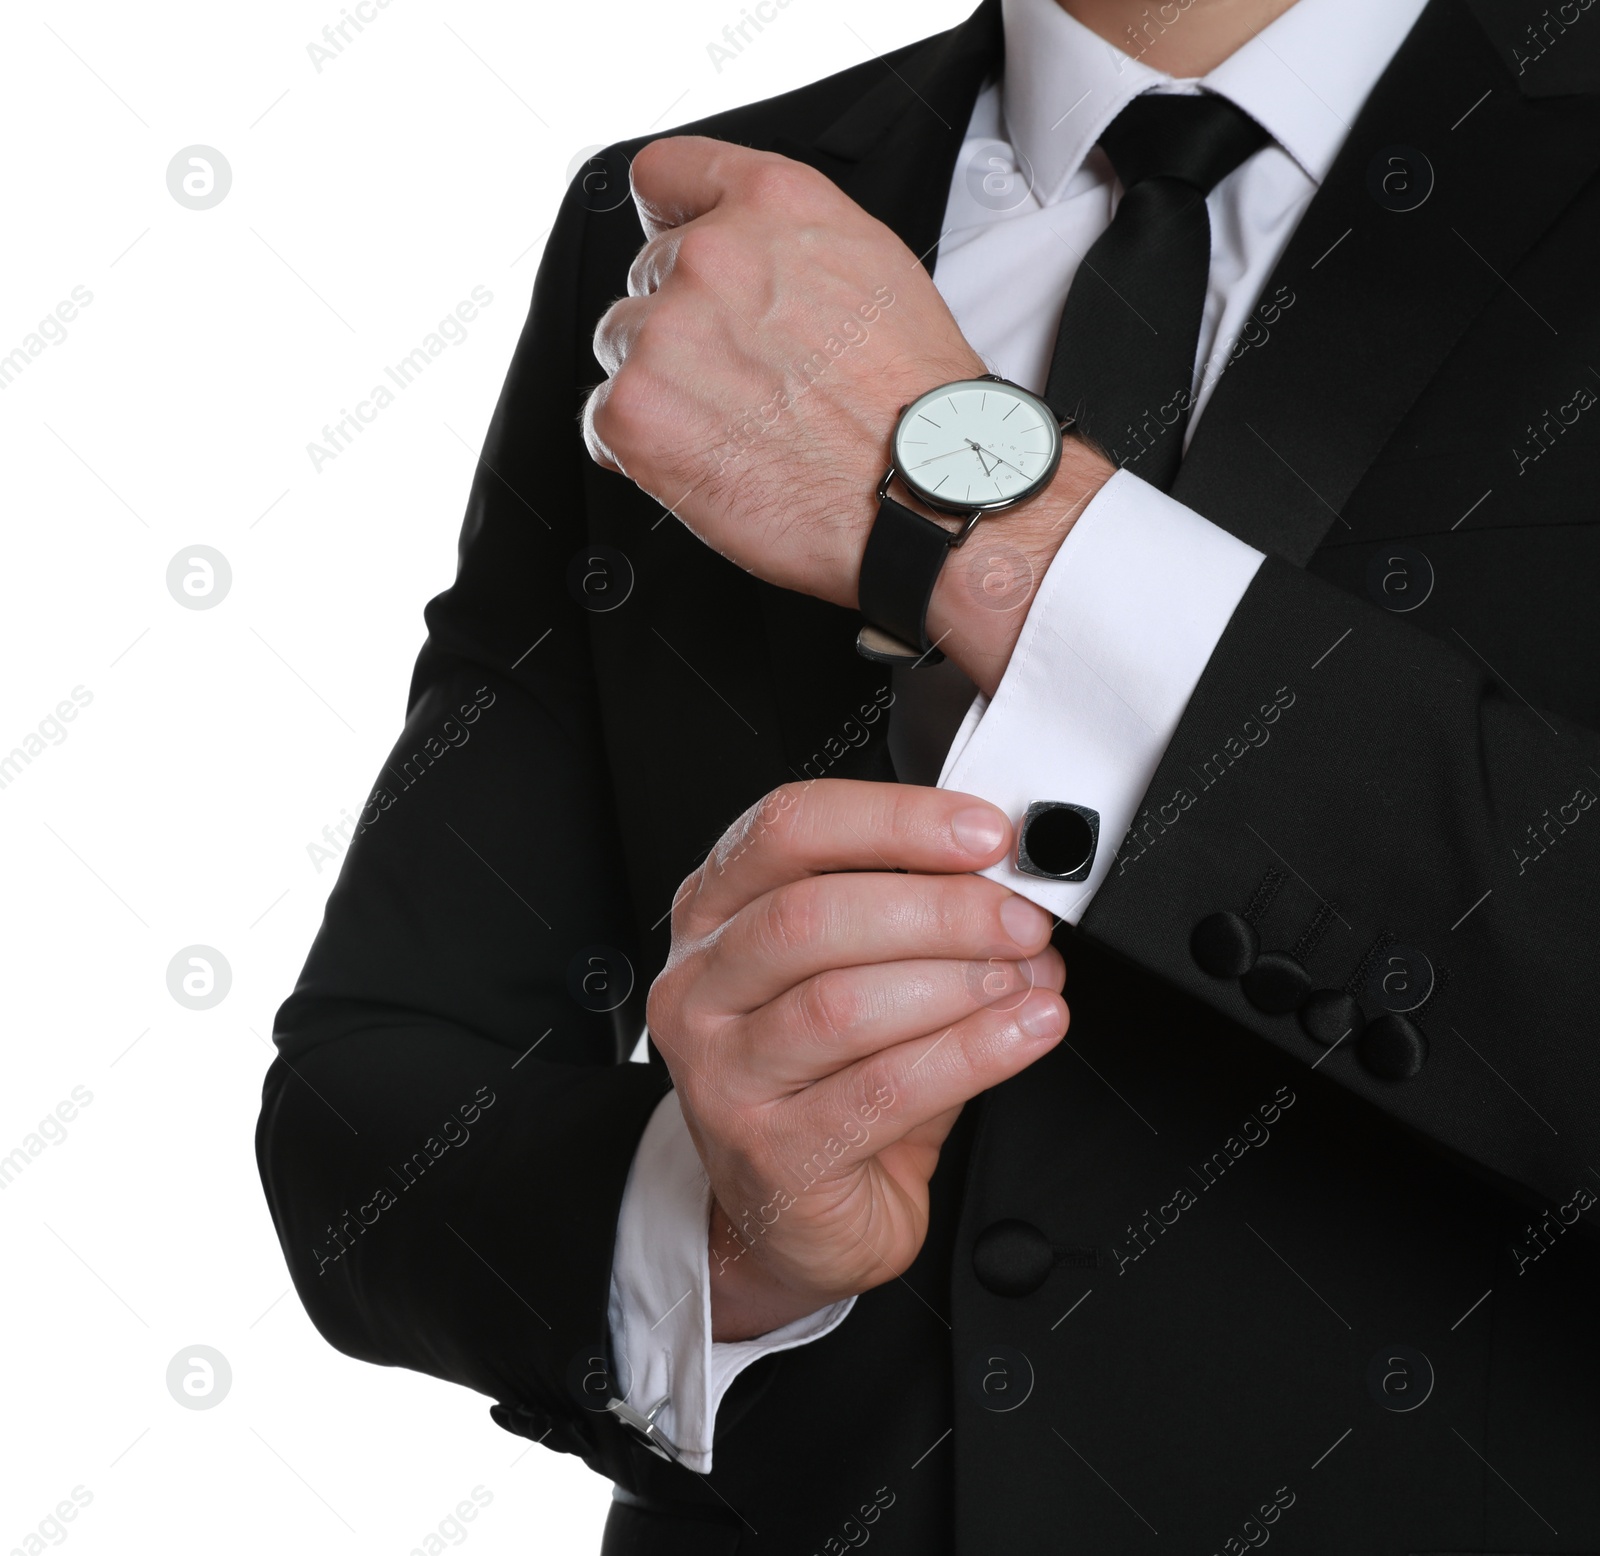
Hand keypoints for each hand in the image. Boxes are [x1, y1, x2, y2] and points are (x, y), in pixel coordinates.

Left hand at [584, 135, 984, 609]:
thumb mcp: (872, 267)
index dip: (671, 219)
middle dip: (683, 325)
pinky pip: (604, 419)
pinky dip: (644, 447)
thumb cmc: (914, 404)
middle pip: (645, 277)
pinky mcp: (634, 411)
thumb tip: (742, 253)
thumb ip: (786, 242)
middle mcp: (711, 254)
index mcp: (773, 203)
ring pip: (623, 347)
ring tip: (737, 426)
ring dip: (662, 385)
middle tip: (746, 381)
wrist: (924, 496)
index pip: (667, 175)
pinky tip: (711, 459)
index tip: (672, 242)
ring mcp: (664, 333)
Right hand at [644, 778, 1068, 1341]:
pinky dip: (969, 1053)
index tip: (985, 832)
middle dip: (939, 908)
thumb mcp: (855, 975)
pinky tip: (1022, 1032)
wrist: (792, 1215)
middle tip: (1020, 918)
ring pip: (841, 1003)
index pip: (788, 829)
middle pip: (811, 915)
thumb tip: (1011, 883)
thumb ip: (914, 919)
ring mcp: (722, 1073)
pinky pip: (881, 1090)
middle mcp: (701, 986)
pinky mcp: (768, 1152)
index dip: (894, 819)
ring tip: (1026, 978)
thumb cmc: (826, 1082)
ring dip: (958, 982)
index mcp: (714, 913)